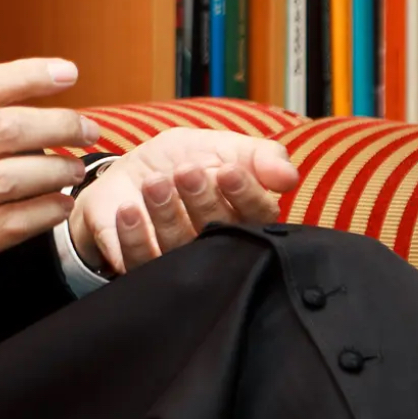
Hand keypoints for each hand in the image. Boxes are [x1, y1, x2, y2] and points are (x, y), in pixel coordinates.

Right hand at [0, 29, 97, 358]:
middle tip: (87, 127)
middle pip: (4, 128)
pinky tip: (60, 204)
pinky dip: (48, 211)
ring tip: (75, 167)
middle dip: (58, 123)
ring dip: (57, 169)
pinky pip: (17, 223)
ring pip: (15, 175)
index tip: (67, 72)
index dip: (28, 75)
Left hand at [68, 128, 298, 275]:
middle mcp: (218, 247)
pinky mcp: (144, 271)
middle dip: (202, 200)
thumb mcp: (221, 147)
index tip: (227, 171)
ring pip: (179, 248)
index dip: (245, 195)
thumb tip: (290, 177)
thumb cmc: (184, 161)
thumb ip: (259, 157)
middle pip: (219, 233)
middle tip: (185, 171)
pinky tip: (127, 209)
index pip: (259, 217)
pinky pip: (141, 263)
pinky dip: (134, 236)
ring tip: (154, 182)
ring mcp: (181, 264)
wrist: (130, 172)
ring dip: (167, 213)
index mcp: (245, 218)